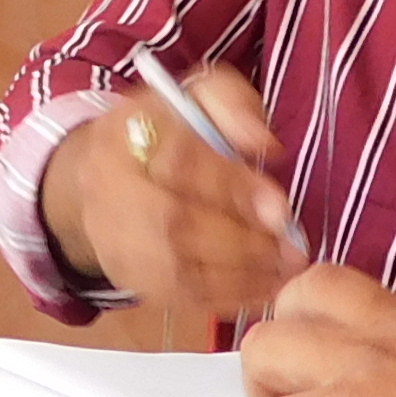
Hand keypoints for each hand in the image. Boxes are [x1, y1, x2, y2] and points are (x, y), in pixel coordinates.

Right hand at [36, 64, 304, 324]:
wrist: (102, 172)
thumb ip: (233, 106)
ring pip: (176, 267)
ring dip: (240, 274)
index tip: (280, 208)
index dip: (231, 186)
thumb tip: (265, 145)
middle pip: (175, 222)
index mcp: (129, 130)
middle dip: (243, 241)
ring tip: (285, 271)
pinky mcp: (126, 274)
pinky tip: (262, 288)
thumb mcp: (196, 98)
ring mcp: (113, 236)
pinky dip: (226, 298)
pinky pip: (177, 295)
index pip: (178, 160)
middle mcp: (108, 184)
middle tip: (292, 250)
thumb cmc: (165, 132)